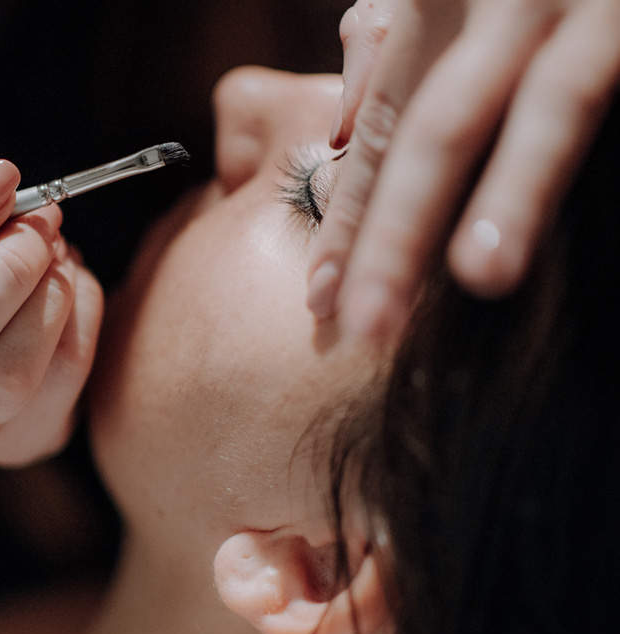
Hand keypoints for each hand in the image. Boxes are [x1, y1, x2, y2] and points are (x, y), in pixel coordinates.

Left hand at [308, 0, 619, 339]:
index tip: (322, 294)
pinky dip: (565, 156)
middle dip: (395, 229)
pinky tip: (540, 217)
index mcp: (439, 0)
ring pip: (541, 100)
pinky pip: (602, 76)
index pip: (381, 126)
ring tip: (481, 274)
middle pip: (434, 125)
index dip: (352, 215)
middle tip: (362, 321)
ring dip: (511, 191)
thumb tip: (343, 121)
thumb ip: (397, 36)